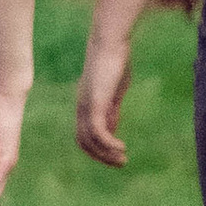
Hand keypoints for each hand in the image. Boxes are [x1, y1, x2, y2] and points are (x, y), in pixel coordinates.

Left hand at [74, 30, 132, 168]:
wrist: (110, 42)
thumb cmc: (115, 62)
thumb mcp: (114, 90)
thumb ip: (112, 108)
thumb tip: (112, 127)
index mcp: (85, 104)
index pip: (84, 135)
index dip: (97, 149)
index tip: (116, 155)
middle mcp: (82, 107)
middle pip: (84, 142)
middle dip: (102, 156)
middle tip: (121, 163)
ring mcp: (87, 105)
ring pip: (90, 140)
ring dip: (106, 153)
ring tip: (123, 159)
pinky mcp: (95, 103)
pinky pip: (98, 131)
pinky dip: (109, 143)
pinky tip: (122, 147)